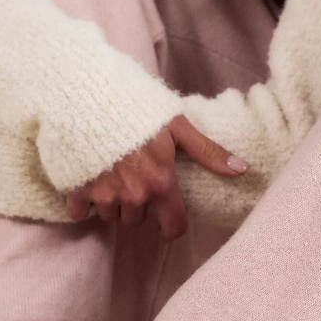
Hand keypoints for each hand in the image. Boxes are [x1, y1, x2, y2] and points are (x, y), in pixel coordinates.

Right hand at [64, 114, 248, 240]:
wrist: (86, 94)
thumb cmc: (135, 107)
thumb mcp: (176, 125)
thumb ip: (207, 152)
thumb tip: (242, 170)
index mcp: (160, 183)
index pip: (173, 227)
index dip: (171, 227)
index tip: (166, 223)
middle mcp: (133, 196)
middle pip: (138, 220)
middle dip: (137, 204)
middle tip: (132, 178)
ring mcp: (104, 196)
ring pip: (111, 215)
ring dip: (112, 201)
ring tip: (110, 174)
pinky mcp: (78, 191)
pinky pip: (81, 213)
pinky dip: (83, 202)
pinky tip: (86, 181)